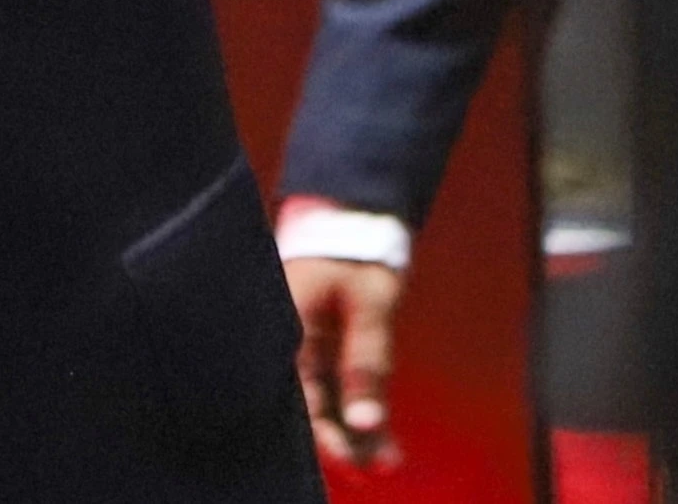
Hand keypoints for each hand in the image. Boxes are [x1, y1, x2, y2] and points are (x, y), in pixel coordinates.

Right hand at [289, 253, 404, 473]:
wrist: (350, 210)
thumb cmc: (355, 250)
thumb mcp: (368, 304)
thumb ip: (366, 362)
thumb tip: (365, 421)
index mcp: (289, 332)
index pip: (302, 400)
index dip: (327, 436)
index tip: (355, 462)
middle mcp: (291, 343)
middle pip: (312, 405)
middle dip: (345, 440)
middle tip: (380, 467)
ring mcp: (307, 344)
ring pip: (327, 398)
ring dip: (356, 427)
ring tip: (388, 459)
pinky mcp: (323, 342)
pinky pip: (337, 382)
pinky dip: (358, 404)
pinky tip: (380, 433)